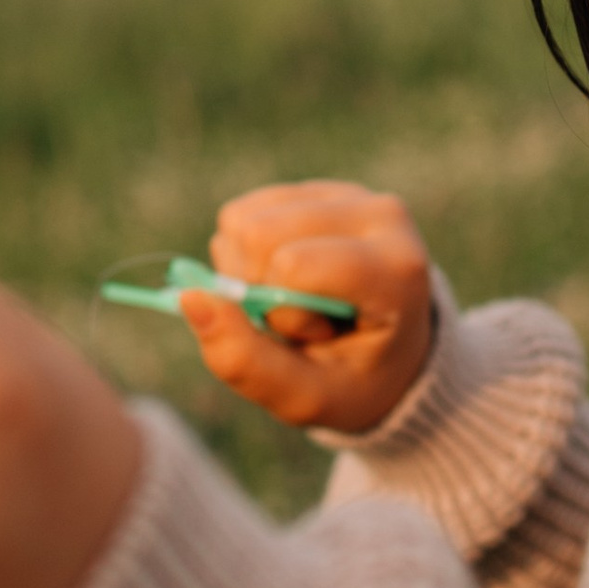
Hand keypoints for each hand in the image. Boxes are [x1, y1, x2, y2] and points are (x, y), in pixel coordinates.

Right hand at [184, 179, 433, 434]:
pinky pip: (241, 213)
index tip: (318, 336)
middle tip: (299, 320)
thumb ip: (246, 361)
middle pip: (260, 232)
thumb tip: (191, 297)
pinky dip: (244, 256)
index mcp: (397, 268)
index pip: (295, 263)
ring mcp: (350, 193)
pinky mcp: (316, 189)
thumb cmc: (352, 380)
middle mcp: (382, 214)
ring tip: (294, 301)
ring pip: (243, 220)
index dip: (281, 311)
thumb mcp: (304, 398)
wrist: (390, 350)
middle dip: (257, 288)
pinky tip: (284, 278)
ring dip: (248, 273)